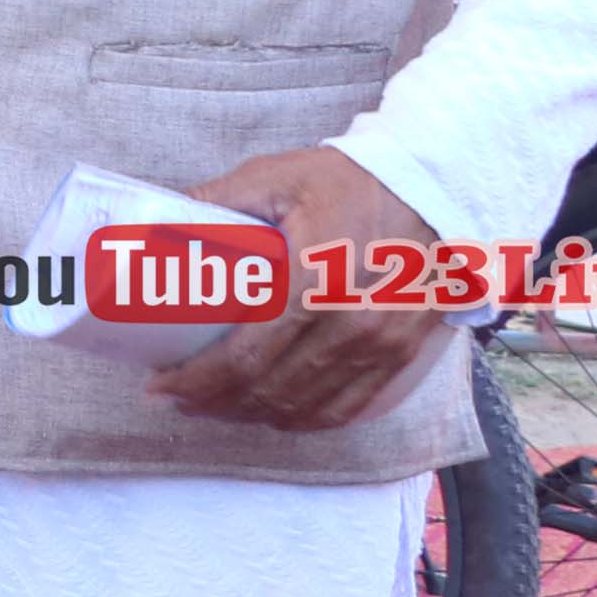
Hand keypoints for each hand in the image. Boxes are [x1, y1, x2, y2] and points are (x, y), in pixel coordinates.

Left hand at [153, 147, 460, 432]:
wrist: (440, 187)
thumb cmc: (354, 180)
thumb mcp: (278, 177)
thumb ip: (217, 199)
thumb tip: (157, 220)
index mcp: (316, 283)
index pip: (245, 355)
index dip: (197, 379)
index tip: (160, 385)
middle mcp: (351, 325)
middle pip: (270, 389)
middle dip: (214, 402)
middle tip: (177, 399)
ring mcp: (381, 345)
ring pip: (305, 405)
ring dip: (253, 415)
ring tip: (214, 408)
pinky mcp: (401, 353)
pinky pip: (349, 406)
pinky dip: (305, 419)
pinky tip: (274, 415)